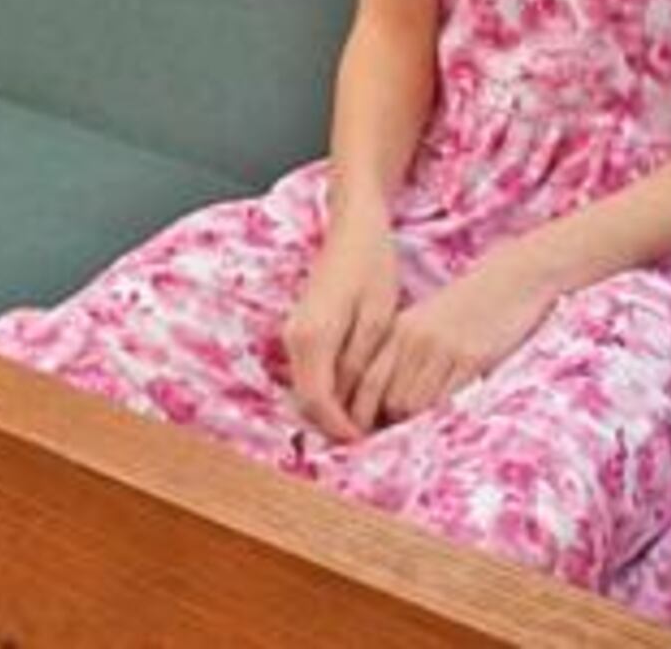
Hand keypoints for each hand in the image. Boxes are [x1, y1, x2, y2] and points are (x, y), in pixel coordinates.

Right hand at [281, 211, 403, 442]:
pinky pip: (312, 374)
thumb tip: (351, 408)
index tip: (370, 444)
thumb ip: (359, 365)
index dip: (343, 429)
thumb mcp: (376, 319)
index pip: (319, 403)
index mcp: (311, 338)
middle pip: (308, 403)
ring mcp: (294, 335)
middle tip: (374, 440)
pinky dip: (333, 391)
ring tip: (372, 421)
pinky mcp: (302, 331)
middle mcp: (294, 340)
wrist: (354, 226)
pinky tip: (362, 393)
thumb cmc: (372, 265)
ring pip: (309, 390)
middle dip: (337, 426)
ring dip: (335, 410)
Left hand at [357, 253, 559, 429]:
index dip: (360, 414)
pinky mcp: (472, 357)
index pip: (365, 380)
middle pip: (386, 399)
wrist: (514, 278)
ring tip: (421, 437)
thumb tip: (387, 404)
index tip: (365, 435)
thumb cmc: (472, 305)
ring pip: (413, 405)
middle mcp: (414, 338)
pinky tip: (448, 420)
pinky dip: (442, 417)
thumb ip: (405, 354)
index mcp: (399, 328)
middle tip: (393, 447)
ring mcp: (442, 348)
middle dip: (387, 427)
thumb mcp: (429, 321)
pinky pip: (447, 400)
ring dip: (415, 426)